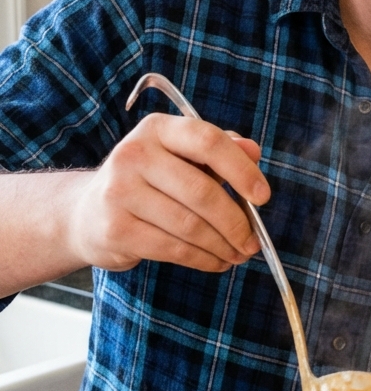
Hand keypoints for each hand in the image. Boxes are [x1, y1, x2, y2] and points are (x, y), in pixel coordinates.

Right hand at [66, 113, 270, 272]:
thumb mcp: (182, 156)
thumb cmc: (151, 180)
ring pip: (190, 226)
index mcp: (158, 129)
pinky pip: (173, 248)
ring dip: (223, 245)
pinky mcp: (115, 229)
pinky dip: (203, 259)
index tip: (263, 197)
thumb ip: (221, 150)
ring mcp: (119, 192)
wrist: (88, 212)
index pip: (208, 141)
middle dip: (236, 222)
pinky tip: (216, 262)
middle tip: (253, 242)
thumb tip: (253, 151)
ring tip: (239, 254)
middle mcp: (134, 154)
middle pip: (202, 191)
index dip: (241, 170)